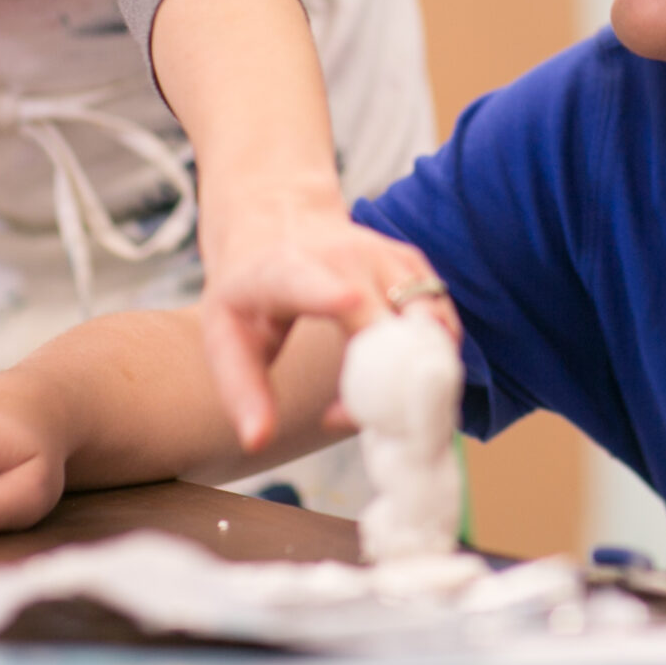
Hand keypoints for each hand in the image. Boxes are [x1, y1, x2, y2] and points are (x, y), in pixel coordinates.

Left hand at [198, 187, 457, 451]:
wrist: (280, 224)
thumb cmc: (250, 293)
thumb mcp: (224, 336)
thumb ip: (241, 389)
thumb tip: (259, 440)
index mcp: (284, 271)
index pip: (306, 280)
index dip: (329, 291)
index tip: (349, 302)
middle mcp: (343, 255)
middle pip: (384, 317)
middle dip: (390, 382)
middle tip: (368, 427)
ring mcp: (384, 255)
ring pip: (427, 318)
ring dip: (422, 373)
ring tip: (392, 411)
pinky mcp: (413, 263)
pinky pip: (441, 318)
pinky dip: (436, 356)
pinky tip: (410, 384)